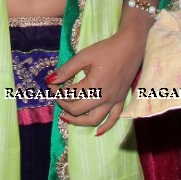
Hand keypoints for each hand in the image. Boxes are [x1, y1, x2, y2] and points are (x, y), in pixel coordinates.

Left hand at [47, 19, 147, 135]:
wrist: (130, 47)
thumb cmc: (106, 50)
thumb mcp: (84, 56)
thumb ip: (66, 70)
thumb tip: (50, 80)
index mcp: (93, 86)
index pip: (69, 94)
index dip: (56, 91)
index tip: (50, 85)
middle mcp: (103, 97)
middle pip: (78, 110)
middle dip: (64, 105)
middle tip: (57, 97)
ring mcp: (113, 101)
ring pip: (94, 119)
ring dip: (78, 121)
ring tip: (67, 117)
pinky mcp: (121, 101)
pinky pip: (113, 119)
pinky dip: (105, 127)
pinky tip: (97, 132)